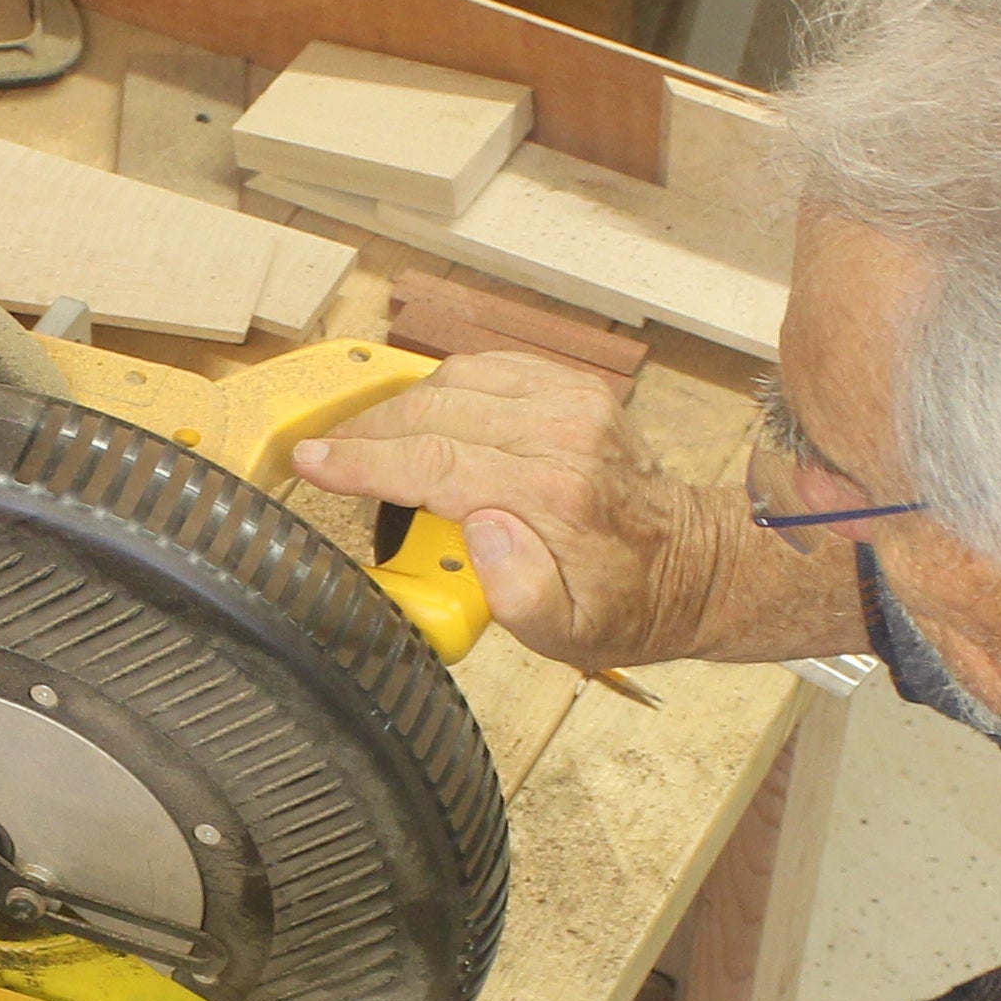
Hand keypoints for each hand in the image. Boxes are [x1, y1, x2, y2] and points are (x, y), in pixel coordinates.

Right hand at [289, 349, 813, 672]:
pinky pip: (488, 367)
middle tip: (325, 455)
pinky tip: (422, 417)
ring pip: (455, 378)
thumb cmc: (622, 605)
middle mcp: (564, 432)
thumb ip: (518, 591)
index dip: (362, 460)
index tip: (310, 461)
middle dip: (367, 430)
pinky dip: (444, 387)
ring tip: (366, 442)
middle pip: (434, 410)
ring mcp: (572, 400)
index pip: (434, 461)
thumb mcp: (567, 633)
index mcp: (554, 493)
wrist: (689, 566)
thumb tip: (479, 527)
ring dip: (401, 406)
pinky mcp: (575, 387)